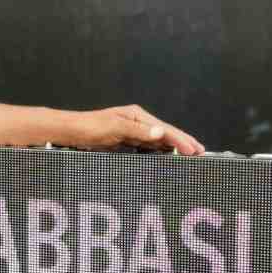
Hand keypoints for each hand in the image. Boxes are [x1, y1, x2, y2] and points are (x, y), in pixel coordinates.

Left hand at [62, 105, 204, 154]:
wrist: (70, 131)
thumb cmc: (89, 127)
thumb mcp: (113, 128)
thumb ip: (137, 130)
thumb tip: (160, 132)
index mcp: (136, 115)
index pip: (164, 129)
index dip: (181, 140)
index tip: (194, 150)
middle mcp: (136, 121)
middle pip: (165, 133)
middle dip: (183, 142)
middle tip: (201, 152)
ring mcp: (131, 131)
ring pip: (158, 140)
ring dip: (173, 147)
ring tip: (189, 155)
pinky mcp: (125, 140)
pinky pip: (147, 146)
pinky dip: (160, 151)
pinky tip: (166, 156)